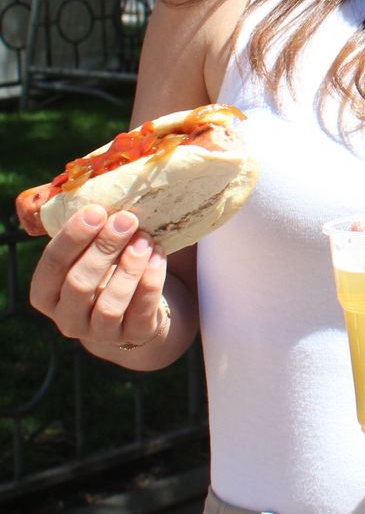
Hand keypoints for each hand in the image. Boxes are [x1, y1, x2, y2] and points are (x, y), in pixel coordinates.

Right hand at [29, 206, 170, 348]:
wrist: (138, 312)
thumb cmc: (109, 271)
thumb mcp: (90, 253)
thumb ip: (89, 230)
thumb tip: (105, 184)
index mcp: (47, 293)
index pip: (51, 265)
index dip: (72, 237)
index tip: (96, 210)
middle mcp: (68, 317)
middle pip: (79, 283)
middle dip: (104, 248)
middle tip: (127, 219)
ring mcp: (100, 332)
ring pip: (110, 303)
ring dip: (129, 267)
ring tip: (146, 239)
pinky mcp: (134, 336)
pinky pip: (142, 310)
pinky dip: (151, 281)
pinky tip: (159, 256)